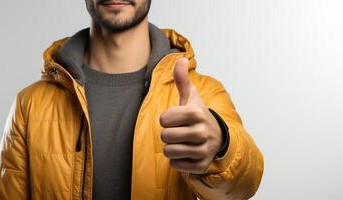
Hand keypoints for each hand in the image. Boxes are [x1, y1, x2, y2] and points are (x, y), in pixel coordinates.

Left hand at [159, 57, 222, 173]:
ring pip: (169, 152)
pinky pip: (176, 165)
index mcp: (196, 113)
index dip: (166, 119)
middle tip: (178, 132)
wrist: (217, 137)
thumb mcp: (191, 97)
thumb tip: (181, 58)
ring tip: (182, 142)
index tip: (175, 119)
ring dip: (171, 148)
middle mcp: (201, 132)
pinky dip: (177, 160)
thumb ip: (182, 79)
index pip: (163, 119)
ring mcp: (203, 150)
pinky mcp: (201, 165)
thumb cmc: (198, 115)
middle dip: (167, 134)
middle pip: (165, 136)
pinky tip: (187, 153)